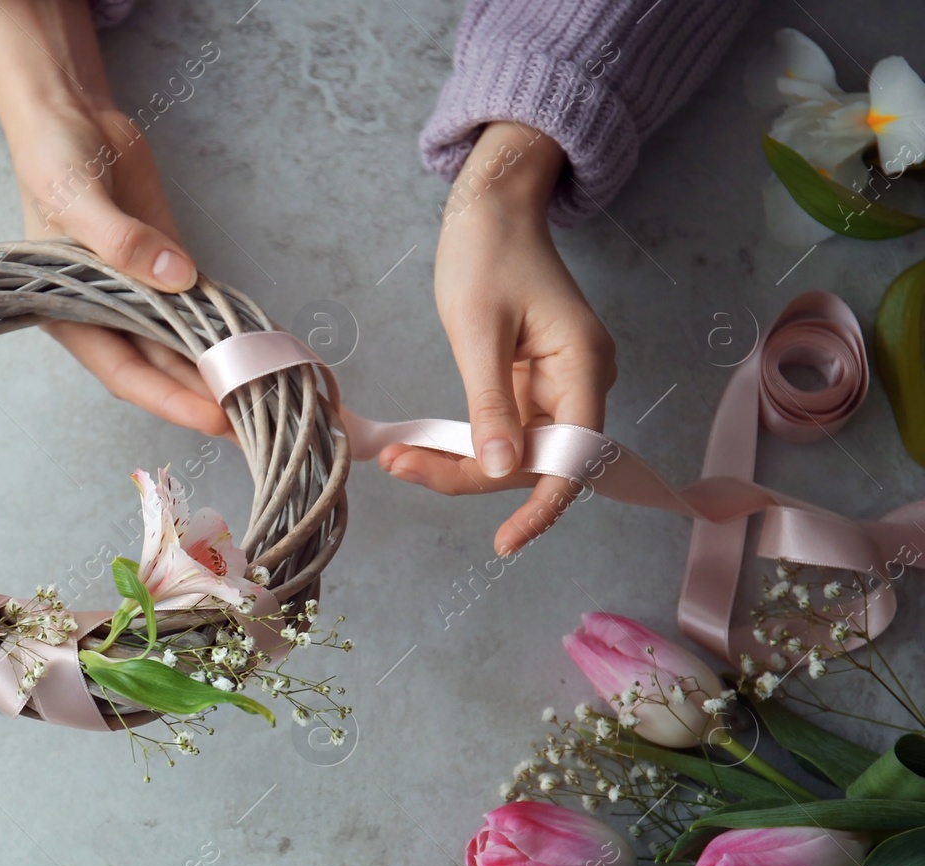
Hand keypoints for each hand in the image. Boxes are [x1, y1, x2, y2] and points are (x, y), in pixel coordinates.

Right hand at [0, 0, 229, 436]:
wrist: (71, 118)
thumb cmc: (52, 163)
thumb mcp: (76, 200)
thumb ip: (120, 242)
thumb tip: (176, 279)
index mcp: (73, 317)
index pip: (127, 373)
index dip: (171, 400)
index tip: (215, 416)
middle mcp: (109, 319)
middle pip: (164, 373)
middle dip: (208, 398)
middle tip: (259, 424)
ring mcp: (142, 297)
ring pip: (186, 350)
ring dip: (223, 373)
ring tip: (269, 397)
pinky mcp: (169, 270)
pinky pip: (202, 312)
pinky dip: (229, 332)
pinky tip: (262, 350)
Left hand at [382, 122, 615, 556]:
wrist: (491, 206)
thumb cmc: (486, 252)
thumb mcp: (479, 329)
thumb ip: (490, 404)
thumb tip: (501, 469)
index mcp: (584, 365)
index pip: (574, 457)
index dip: (541, 506)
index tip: (506, 541)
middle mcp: (583, 381)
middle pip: (538, 460)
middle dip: (471, 475)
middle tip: (401, 467)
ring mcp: (559, 384)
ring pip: (518, 451)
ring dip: (462, 463)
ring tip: (399, 458)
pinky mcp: (533, 383)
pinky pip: (507, 430)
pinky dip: (466, 442)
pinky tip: (424, 446)